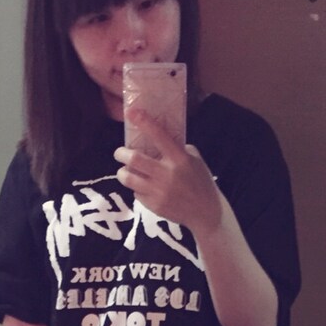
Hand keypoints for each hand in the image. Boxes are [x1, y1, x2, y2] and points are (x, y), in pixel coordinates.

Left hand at [113, 109, 222, 236]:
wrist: (206, 213)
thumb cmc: (200, 181)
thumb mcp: (194, 160)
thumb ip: (177, 148)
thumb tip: (157, 138)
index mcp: (179, 158)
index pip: (159, 136)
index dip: (144, 122)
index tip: (131, 112)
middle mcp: (167, 174)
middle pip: (134, 159)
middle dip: (121, 153)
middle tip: (119, 153)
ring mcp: (159, 191)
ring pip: (128, 178)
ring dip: (122, 172)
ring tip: (125, 170)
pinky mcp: (154, 206)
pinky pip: (136, 193)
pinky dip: (136, 188)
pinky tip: (143, 187)